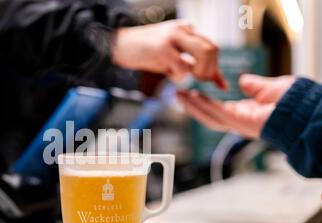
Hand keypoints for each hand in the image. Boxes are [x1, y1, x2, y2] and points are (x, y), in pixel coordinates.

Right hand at [112, 20, 228, 89]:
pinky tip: (167, 74)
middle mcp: (182, 29)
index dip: (215, 68)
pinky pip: (184, 67)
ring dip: (197, 73)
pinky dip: (179, 76)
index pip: (211, 47)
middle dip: (209, 71)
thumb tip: (214, 79)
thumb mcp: (170, 56)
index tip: (212, 83)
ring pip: (203, 55)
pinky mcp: (162, 48)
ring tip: (180, 76)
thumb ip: (190, 63)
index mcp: (186, 30)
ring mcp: (172, 37)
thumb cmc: (143, 53)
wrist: (116, 44)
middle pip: (211, 50)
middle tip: (199, 82)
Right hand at [177, 74, 295, 138]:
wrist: (302, 109)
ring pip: (208, 116)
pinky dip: (203, 105)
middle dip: (191, 106)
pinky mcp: (239, 121)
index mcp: (243, 114)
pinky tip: (193, 96)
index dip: (202, 102)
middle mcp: (238, 121)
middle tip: (177, 94)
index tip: (190, 92)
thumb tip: (243, 80)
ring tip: (179, 95)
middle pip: (207, 116)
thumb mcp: (268, 88)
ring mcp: (238, 123)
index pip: (216, 110)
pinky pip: (217, 112)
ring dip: (192, 106)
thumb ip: (254, 85)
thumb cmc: (292, 102)